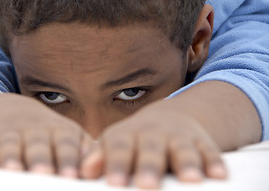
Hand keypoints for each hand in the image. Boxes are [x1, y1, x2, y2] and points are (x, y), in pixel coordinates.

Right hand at [0, 93, 91, 177]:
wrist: (10, 109)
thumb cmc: (47, 131)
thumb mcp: (69, 135)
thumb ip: (85, 151)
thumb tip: (99, 169)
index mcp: (59, 131)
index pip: (66, 144)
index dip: (68, 158)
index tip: (72, 176)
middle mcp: (34, 130)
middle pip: (38, 144)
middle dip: (40, 159)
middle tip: (43, 175)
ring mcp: (10, 131)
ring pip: (10, 144)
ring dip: (11, 157)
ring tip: (12, 170)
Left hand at [80, 99, 226, 188]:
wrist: (169, 117)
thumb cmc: (135, 139)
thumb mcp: (116, 143)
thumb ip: (101, 157)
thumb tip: (83, 172)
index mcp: (128, 135)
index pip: (120, 149)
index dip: (117, 165)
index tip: (115, 183)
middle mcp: (153, 133)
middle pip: (151, 149)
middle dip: (150, 166)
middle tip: (147, 184)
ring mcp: (177, 136)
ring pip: (182, 148)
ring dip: (186, 163)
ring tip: (190, 180)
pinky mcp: (200, 141)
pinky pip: (209, 149)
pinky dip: (214, 161)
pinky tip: (218, 175)